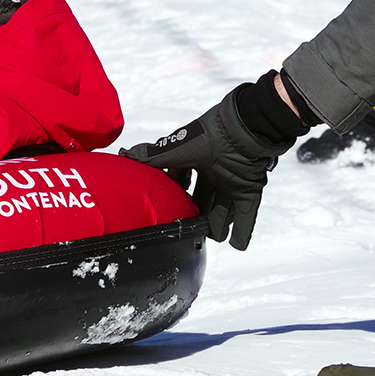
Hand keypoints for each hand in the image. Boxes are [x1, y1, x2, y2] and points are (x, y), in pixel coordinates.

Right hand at [123, 75, 309, 249]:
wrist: (245, 130)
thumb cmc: (209, 135)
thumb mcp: (176, 150)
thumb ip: (151, 157)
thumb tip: (124, 154)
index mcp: (195, 158)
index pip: (183, 179)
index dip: (176, 192)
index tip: (169, 207)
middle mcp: (213, 170)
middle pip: (204, 197)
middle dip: (198, 213)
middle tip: (190, 230)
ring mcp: (233, 180)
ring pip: (223, 208)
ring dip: (219, 224)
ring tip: (213, 238)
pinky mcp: (250, 189)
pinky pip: (246, 213)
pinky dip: (243, 230)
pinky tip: (238, 245)